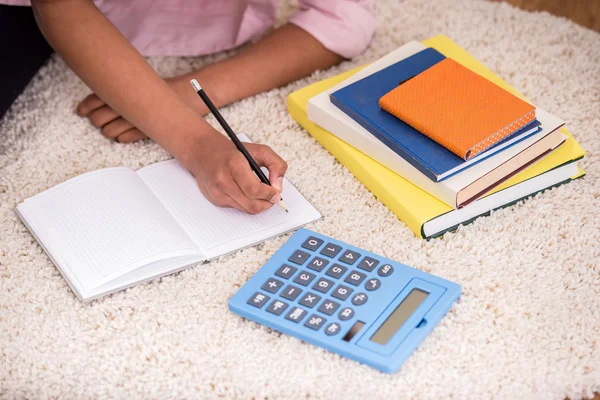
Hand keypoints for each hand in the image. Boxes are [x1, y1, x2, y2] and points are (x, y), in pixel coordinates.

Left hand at [76, 77, 201, 141]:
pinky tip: (122, 136)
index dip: (85, 106)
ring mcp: (135, 119)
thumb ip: (124, 88)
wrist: (189, 94)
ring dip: (108, 131)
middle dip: (96, 120)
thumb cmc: (166, 89)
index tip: (81, 111)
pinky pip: (125, 138)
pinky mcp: (145, 131)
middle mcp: (126, 104)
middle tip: (99, 120)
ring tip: (113, 129)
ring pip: (110, 131)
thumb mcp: (143, 82)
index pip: (94, 99)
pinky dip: (121, 137)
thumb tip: (105, 99)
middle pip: (99, 117)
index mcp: (123, 89)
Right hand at [186, 131, 287, 213]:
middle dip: (267, 203)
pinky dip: (246, 203)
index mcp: (234, 165)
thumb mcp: (259, 150)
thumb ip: (276, 165)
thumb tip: (278, 186)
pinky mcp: (215, 199)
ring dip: (258, 204)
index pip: (254, 190)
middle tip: (272, 197)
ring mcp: (217, 192)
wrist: (203, 151)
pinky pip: (237, 208)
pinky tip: (246, 192)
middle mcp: (223, 180)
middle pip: (251, 204)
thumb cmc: (231, 151)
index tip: (276, 192)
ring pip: (246, 209)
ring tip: (262, 194)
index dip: (269, 194)